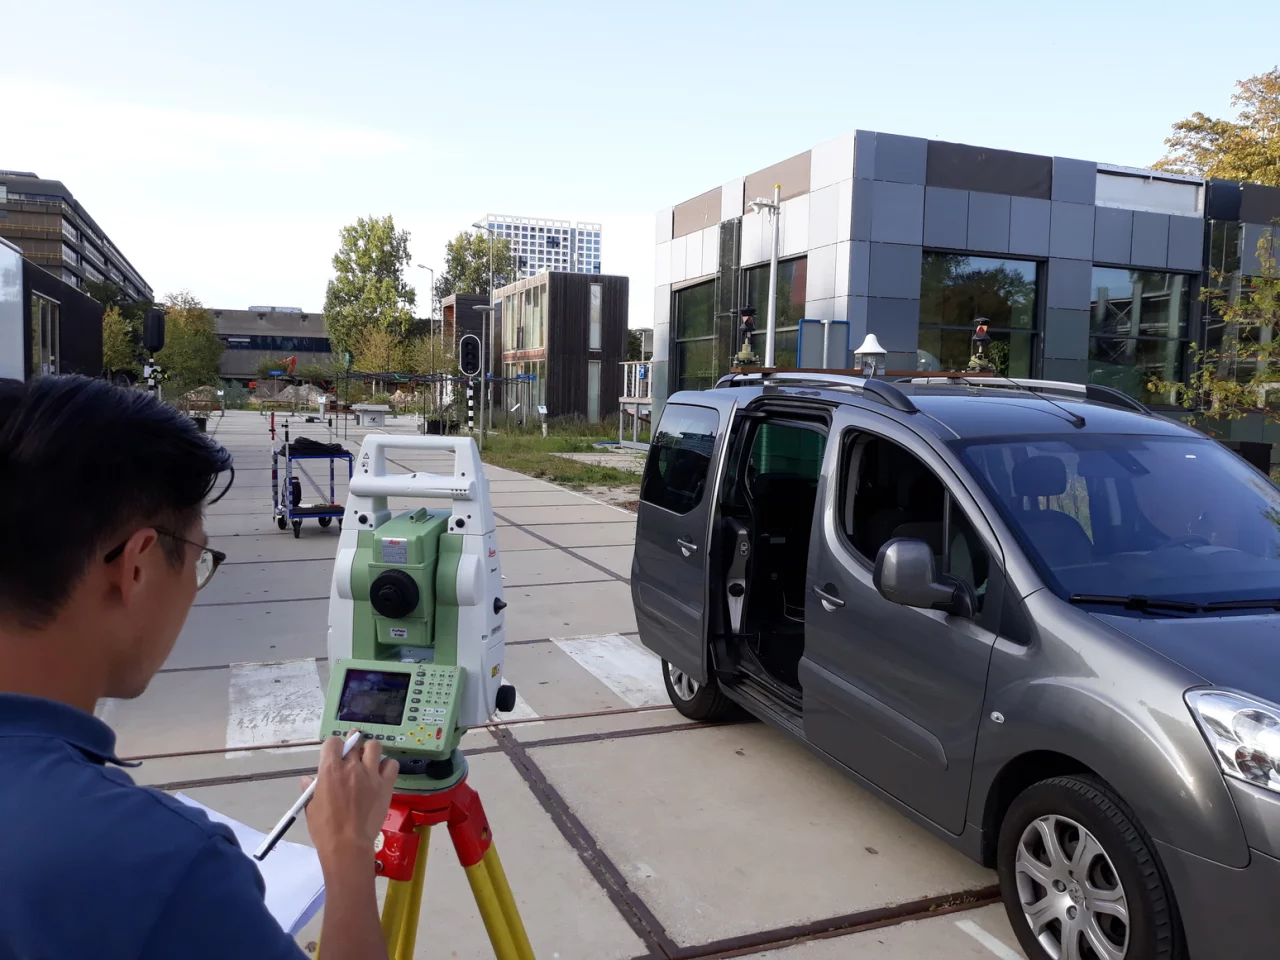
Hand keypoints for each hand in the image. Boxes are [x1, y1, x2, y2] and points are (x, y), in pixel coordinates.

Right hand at [304, 735, 397, 871]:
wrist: (347, 844)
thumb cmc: (325, 828)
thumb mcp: (311, 807)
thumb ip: (311, 789)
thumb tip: (307, 779)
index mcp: (330, 770)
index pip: (333, 742)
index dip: (333, 747)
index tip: (334, 755)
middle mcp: (352, 767)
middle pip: (355, 741)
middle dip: (353, 743)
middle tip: (353, 753)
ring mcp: (371, 774)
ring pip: (375, 746)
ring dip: (370, 750)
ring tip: (368, 761)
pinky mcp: (386, 784)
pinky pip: (392, 764)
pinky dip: (387, 766)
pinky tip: (381, 774)